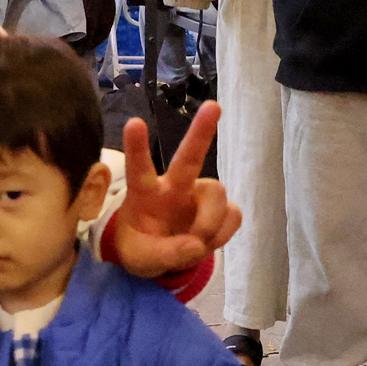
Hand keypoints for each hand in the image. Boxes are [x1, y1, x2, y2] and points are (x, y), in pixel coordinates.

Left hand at [112, 101, 241, 276]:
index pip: (139, 168)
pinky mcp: (221, 208)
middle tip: (213, 106)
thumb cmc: (141, 248)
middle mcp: (174, 187)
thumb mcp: (140, 259)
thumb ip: (164, 255)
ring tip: (197, 244)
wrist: (162, 258)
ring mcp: (199, 195)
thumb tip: (195, 245)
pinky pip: (232, 216)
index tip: (134, 123)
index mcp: (145, 194)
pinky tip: (208, 241)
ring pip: (217, 193)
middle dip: (201, 131)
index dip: (136, 147)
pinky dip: (223, 234)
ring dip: (210, 223)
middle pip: (189, 157)